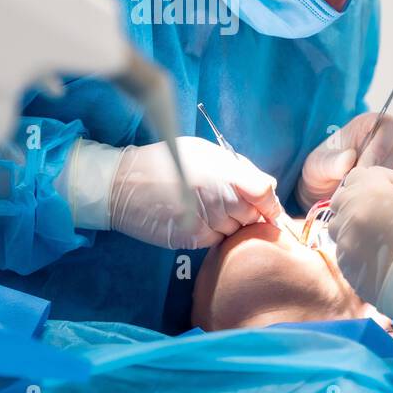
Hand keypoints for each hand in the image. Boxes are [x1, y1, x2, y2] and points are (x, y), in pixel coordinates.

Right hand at [109, 137, 280, 248]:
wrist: (123, 185)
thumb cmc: (165, 161)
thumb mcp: (203, 152)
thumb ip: (237, 168)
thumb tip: (265, 187)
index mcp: (224, 171)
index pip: (265, 193)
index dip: (269, 203)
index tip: (266, 206)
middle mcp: (218, 197)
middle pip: (253, 216)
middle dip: (249, 214)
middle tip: (229, 204)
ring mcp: (206, 221)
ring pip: (236, 232)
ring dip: (230, 225)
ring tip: (208, 209)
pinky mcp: (193, 239)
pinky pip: (216, 241)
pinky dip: (213, 233)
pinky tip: (196, 219)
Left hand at [297, 112, 392, 210]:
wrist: (325, 197)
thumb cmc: (321, 174)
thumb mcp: (317, 166)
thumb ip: (330, 162)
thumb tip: (347, 160)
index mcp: (370, 127)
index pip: (389, 125)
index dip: (379, 146)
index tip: (363, 167)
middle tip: (372, 188)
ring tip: (383, 199)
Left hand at [327, 165, 392, 306]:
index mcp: (370, 190)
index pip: (358, 175)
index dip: (374, 183)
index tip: (388, 193)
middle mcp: (351, 212)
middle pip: (343, 198)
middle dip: (359, 203)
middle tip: (381, 215)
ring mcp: (345, 240)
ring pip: (340, 225)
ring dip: (355, 227)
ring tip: (380, 238)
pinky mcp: (345, 264)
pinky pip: (344, 249)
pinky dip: (356, 250)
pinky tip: (378, 257)